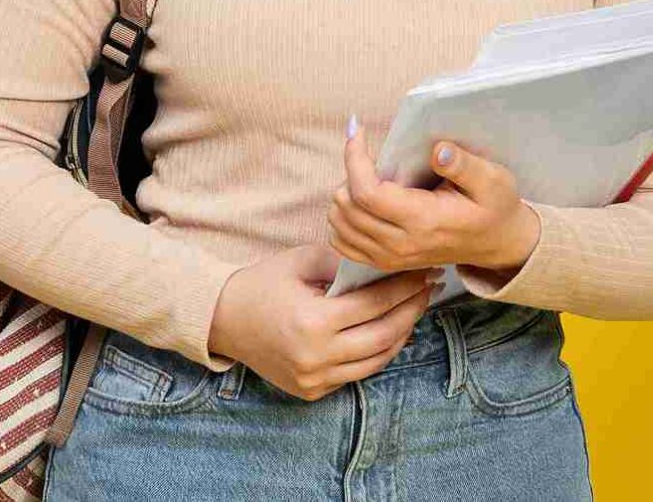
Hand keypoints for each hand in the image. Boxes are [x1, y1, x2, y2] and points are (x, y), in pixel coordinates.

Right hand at [206, 242, 435, 401]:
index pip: (374, 303)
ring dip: (401, 334)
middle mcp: (315, 357)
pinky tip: (389, 331)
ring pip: (376, 360)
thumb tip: (388, 261)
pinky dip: (377, 353)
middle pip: (383, 335)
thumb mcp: (303, 260)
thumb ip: (344, 261)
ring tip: (414, 309)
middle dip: (412, 309)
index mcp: (313, 322)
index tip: (422, 270)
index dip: (404, 286)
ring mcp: (314, 379)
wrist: (224, 320)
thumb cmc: (265, 283)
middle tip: (428, 288)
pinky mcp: (311, 391)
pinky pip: (357, 374)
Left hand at [327, 127, 541, 277]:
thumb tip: (438, 150)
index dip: (354, 158)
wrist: (497, 243)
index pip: (367, 193)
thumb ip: (464, 165)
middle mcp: (400, 245)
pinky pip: (342, 243)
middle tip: (369, 152)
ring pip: (339, 225)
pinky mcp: (384, 262)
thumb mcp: (493, 180)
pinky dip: (342, 218)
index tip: (358, 130)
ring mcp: (389, 258)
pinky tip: (359, 200)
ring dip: (343, 194)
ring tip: (366, 174)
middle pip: (347, 208)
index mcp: (423, 221)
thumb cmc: (494, 207)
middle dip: (349, 171)